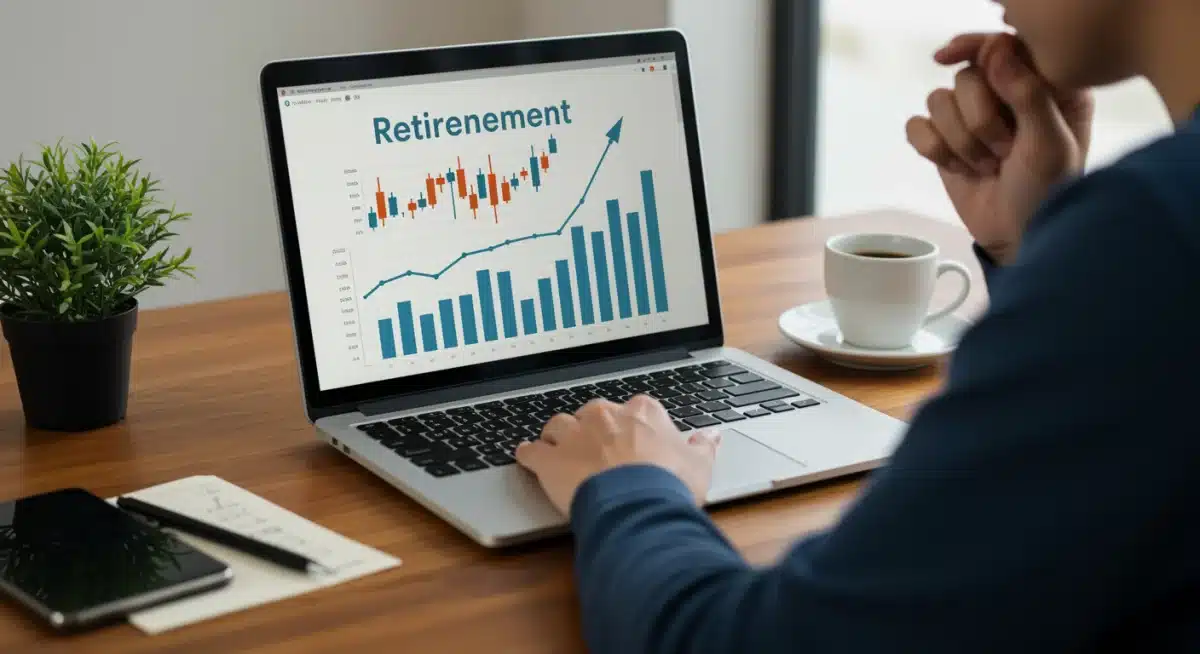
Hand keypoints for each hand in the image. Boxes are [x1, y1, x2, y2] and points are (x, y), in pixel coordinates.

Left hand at [515, 396, 720, 515]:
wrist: (637, 503)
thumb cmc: (670, 484)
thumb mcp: (700, 465)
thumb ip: (703, 447)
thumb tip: (713, 435)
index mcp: (642, 412)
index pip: (635, 410)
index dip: (633, 428)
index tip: (634, 441)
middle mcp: (605, 416)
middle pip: (592, 414)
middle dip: (593, 429)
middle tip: (598, 451)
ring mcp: (574, 435)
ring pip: (558, 426)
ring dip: (558, 437)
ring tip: (560, 451)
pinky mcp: (549, 459)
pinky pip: (532, 451)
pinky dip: (529, 455)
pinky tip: (527, 459)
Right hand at [906, 32, 1093, 264]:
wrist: (1020, 238)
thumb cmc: (1048, 194)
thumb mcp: (1050, 144)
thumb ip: (1028, 93)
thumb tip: (995, 49)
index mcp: (1044, 84)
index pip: (1001, 46)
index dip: (975, 48)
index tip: (948, 56)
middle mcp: (1006, 94)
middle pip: (964, 77)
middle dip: (979, 122)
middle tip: (1004, 152)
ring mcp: (972, 118)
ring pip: (937, 102)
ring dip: (960, 142)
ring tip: (987, 166)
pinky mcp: (945, 142)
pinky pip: (916, 127)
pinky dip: (933, 150)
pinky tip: (959, 169)